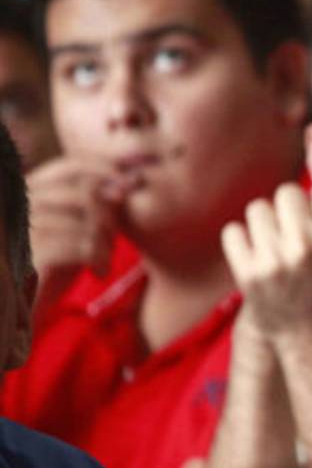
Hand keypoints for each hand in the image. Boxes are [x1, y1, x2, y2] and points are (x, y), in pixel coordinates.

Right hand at [27, 156, 133, 296]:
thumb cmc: (61, 258)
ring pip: (89, 222)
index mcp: (29, 190)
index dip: (104, 170)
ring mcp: (25, 228)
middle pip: (86, 193)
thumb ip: (99, 200)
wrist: (29, 301)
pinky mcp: (33, 255)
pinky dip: (100, 259)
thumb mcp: (79, 224)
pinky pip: (84, 248)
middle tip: (112, 240)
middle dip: (110, 217)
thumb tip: (133, 177)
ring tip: (104, 258)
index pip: (70, 166)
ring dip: (107, 243)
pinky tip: (98, 271)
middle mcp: (22, 204)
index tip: (130, 184)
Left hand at [221, 182, 311, 336]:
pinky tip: (259, 254)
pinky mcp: (248, 274)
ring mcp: (274, 261)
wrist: (311, 339)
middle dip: (293, 208)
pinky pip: (233, 231)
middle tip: (299, 229)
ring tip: (278, 242)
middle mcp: (308, 248)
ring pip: (258, 208)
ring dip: (267, 222)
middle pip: (288, 192)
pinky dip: (242, 241)